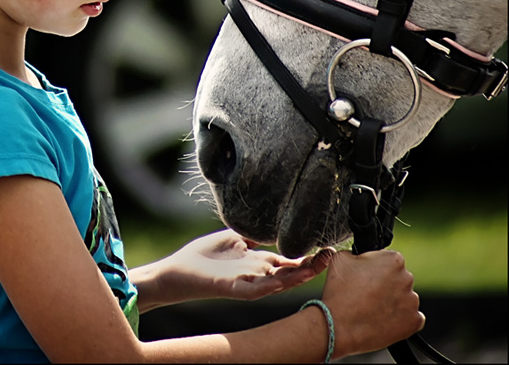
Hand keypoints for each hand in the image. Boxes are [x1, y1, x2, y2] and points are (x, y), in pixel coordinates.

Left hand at [134, 229, 331, 308]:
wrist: (179, 272)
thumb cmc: (205, 256)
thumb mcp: (234, 238)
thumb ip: (255, 233)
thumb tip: (273, 221)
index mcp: (258, 262)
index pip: (289, 261)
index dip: (308, 255)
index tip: (327, 246)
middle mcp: (257, 274)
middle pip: (290, 272)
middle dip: (311, 265)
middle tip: (331, 255)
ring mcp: (247, 283)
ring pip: (278, 282)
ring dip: (297, 276)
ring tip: (317, 267)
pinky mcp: (233, 288)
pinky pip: (255, 289)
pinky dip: (270, 284)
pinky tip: (282, 280)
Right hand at [321, 250, 424, 358]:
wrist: (339, 326)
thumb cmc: (340, 291)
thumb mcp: (341, 258)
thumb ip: (357, 252)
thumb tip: (362, 257)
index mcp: (393, 260)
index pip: (388, 258)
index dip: (375, 266)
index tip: (365, 275)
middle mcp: (407, 279)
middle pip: (398, 277)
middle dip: (385, 283)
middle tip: (367, 291)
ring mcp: (412, 302)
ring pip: (403, 297)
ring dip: (392, 300)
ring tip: (372, 307)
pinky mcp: (414, 322)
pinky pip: (410, 316)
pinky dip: (399, 317)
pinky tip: (382, 317)